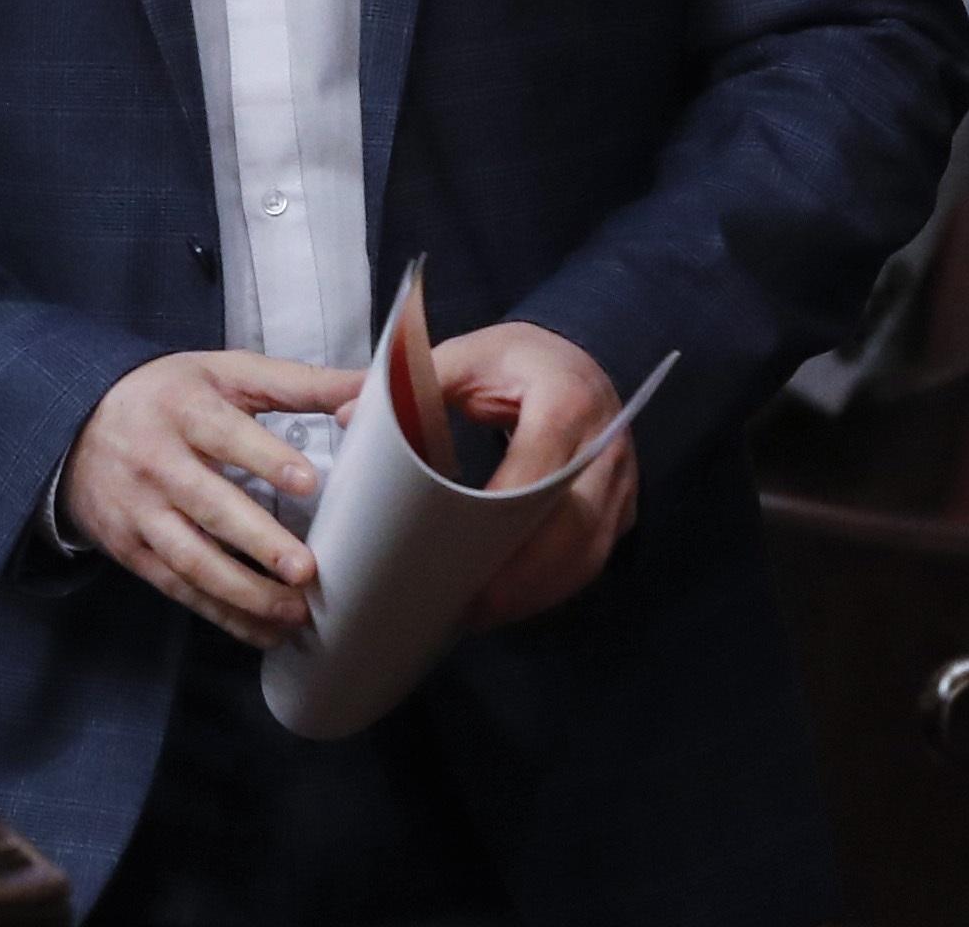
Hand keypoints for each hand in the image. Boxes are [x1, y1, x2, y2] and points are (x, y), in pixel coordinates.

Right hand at [65, 350, 364, 649]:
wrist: (73, 423)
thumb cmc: (169, 397)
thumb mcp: (224, 374)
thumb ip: (299, 383)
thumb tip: (369, 390)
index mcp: (183, 409)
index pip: (224, 434)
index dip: (264, 457)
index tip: (306, 482)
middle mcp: (155, 459)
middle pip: (207, 504)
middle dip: (257, 540)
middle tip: (305, 570)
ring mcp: (139, 509)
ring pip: (190, 557)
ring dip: (243, 592)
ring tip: (293, 612)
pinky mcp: (130, 548)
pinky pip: (178, 587)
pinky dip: (221, 614)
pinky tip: (262, 631)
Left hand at [433, 323, 635, 627]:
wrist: (580, 357)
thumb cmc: (517, 360)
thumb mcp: (468, 356)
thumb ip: (413, 385)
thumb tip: (348, 416)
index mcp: (565, 404)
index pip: (538, 471)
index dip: (504, 520)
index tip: (465, 555)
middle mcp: (604, 448)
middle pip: (573, 526)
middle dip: (526, 576)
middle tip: (472, 607)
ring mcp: (620, 483)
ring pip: (588, 552)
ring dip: (538, 590)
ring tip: (484, 613)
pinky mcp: (621, 507)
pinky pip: (592, 557)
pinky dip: (553, 585)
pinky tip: (512, 602)